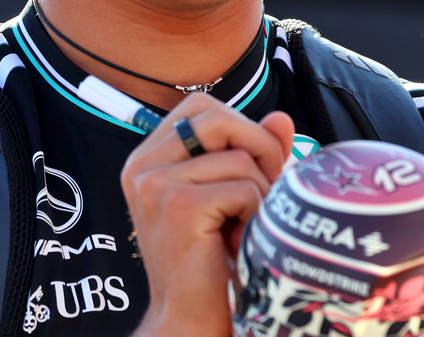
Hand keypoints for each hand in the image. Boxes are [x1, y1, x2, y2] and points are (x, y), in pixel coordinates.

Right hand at [121, 94, 293, 336]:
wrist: (190, 321)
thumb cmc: (211, 263)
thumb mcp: (230, 198)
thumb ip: (253, 154)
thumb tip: (281, 118)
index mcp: (147, 159)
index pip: (200, 107)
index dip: (238, 127)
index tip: (251, 168)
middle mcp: (142, 165)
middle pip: (219, 118)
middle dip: (258, 150)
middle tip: (261, 196)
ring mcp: (156, 184)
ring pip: (239, 158)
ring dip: (259, 194)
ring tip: (245, 228)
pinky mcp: (178, 206)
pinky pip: (243, 187)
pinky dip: (255, 215)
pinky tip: (240, 242)